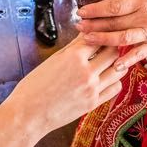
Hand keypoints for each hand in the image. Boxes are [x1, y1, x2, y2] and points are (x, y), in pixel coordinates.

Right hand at [3, 38, 123, 135]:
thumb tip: (86, 32)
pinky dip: (114, 80)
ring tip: (108, 61)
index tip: (100, 33)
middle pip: (113, 51)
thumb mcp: (53, 59)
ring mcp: (92, 89)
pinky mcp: (93, 103)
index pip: (98, 37)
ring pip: (118, 69)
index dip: (100, 33)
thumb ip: (73, 46)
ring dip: (115, 63)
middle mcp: (86, 72)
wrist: (28, 114)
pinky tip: (106, 77)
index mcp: (74, 57)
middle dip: (110, 46)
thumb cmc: (34, 86)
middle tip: (106, 45)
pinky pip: (115, 88)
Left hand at [77, 0, 146, 69]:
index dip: (96, 9)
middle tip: (78, 26)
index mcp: (142, 2)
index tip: (82, 11)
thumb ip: (129, 3)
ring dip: (103, 39)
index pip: (114, 5)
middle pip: (115, 21)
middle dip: (94, 24)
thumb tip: (105, 4)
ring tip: (87, 39)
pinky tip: (114, 65)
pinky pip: (137, 54)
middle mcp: (144, 17)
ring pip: (122, 37)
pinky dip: (126, 60)